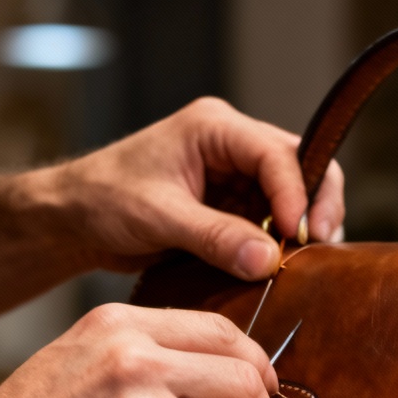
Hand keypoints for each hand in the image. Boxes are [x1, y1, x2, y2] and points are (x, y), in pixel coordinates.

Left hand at [46, 96, 345, 279]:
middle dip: (316, 206)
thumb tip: (269, 260)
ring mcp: (237, 179)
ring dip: (303, 230)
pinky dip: (282, 245)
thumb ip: (216, 237)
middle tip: (321, 245)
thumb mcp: (160, 217)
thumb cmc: (104, 200)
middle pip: (301, 168)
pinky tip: (283, 268)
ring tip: (303, 263)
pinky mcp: (234, 209)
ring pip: (294, 198)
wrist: (75, 220)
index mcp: (215, 128)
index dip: (297, 193)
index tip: (298, 234)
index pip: (277, 154)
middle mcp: (233, 147)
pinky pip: (273, 224)